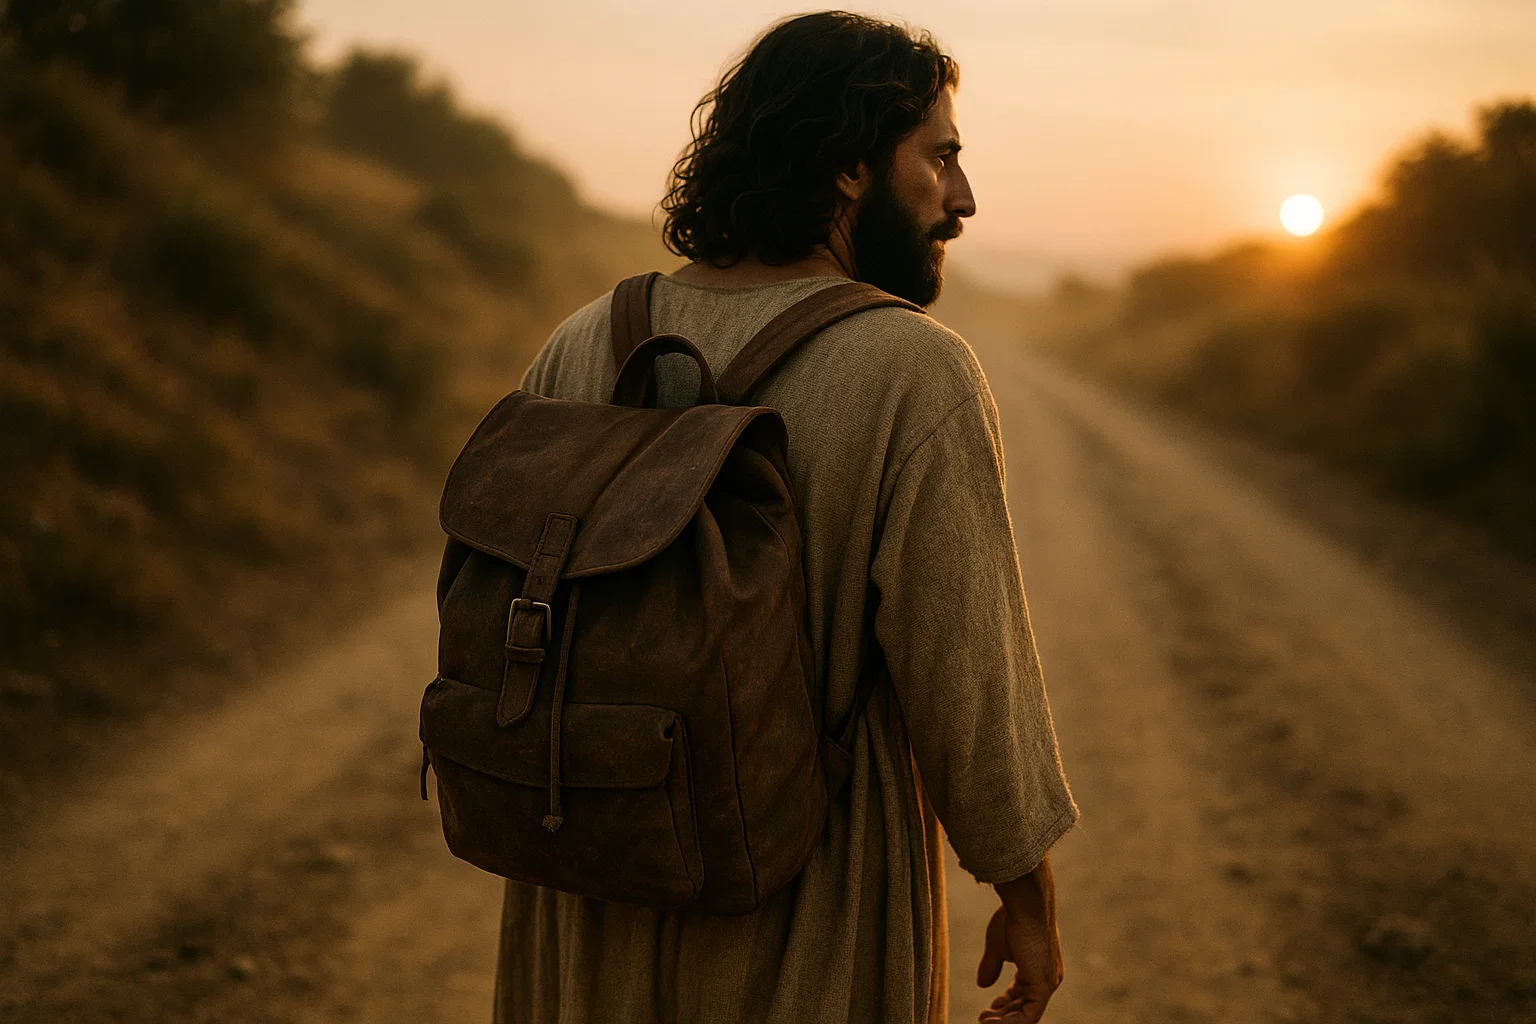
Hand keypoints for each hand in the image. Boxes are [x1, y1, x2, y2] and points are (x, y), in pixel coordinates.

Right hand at [976, 855, 1062, 1022]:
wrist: (1024, 905)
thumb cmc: (1012, 919)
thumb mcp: (997, 947)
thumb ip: (992, 966)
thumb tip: (982, 984)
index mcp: (1038, 967)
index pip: (1024, 992)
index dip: (1005, 1002)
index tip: (988, 1007)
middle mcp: (1048, 977)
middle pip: (1025, 1005)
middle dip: (1003, 1014)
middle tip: (982, 1017)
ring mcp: (1048, 983)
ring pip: (1027, 1015)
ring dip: (1004, 1021)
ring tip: (983, 1021)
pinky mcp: (1044, 987)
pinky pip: (1028, 1016)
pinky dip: (1010, 1022)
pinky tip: (990, 1021)